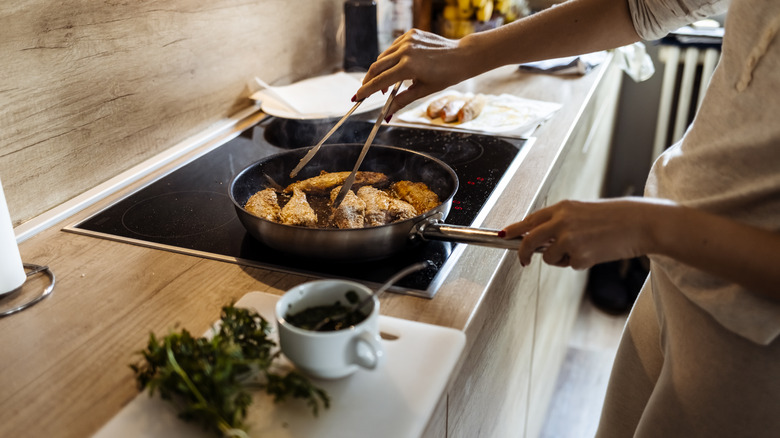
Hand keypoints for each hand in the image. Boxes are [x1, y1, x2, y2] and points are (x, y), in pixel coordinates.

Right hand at [354, 29, 478, 115]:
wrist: (462, 56)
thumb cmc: (446, 76)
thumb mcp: (422, 91)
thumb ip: (401, 101)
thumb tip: (386, 114)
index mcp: (408, 67)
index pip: (380, 81)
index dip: (366, 91)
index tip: (357, 98)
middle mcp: (405, 51)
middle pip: (376, 67)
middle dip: (368, 81)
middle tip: (366, 92)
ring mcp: (408, 40)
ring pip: (383, 57)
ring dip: (380, 70)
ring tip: (387, 84)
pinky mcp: (411, 33)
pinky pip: (393, 48)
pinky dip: (391, 58)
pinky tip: (397, 67)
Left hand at [502, 198, 659, 268]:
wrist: (641, 223)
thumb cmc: (616, 218)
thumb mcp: (583, 212)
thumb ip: (561, 222)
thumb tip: (540, 239)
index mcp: (563, 208)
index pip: (530, 219)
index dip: (515, 229)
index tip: (503, 235)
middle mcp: (562, 221)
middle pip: (529, 240)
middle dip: (522, 252)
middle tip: (523, 261)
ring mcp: (569, 239)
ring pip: (549, 257)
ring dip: (561, 259)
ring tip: (584, 248)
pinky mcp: (580, 255)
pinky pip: (570, 265)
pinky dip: (580, 263)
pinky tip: (596, 252)